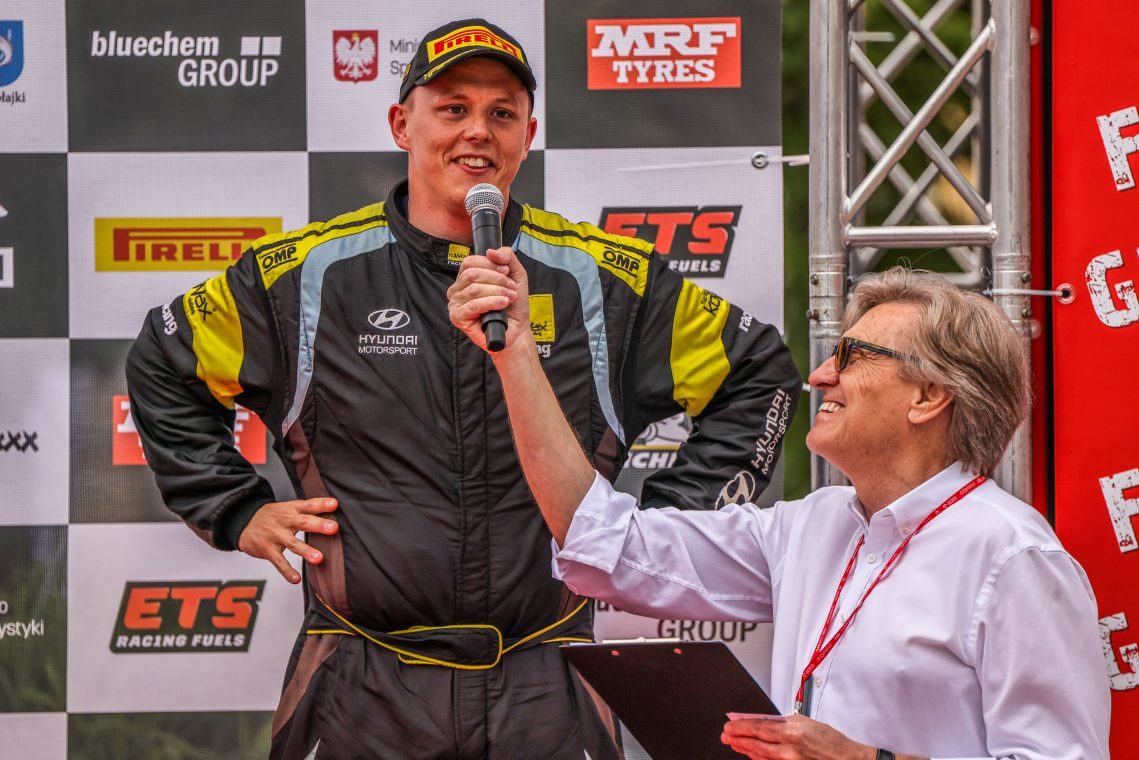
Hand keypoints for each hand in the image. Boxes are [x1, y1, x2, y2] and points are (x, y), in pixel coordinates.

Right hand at [237, 498, 339, 583]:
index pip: (308, 504)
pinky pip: (278, 562)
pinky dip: (287, 571)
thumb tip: (334, 509)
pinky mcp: (267, 549)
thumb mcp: (287, 507)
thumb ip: (308, 509)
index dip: (321, 504)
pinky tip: (296, 579)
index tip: (334, 504)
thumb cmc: (272, 516)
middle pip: (303, 522)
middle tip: (333, 528)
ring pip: (292, 544)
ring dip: (306, 551)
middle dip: (319, 525)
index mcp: (291, 509)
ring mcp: (275, 535)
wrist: (243, 522)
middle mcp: (284, 521)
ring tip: (319, 558)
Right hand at [447, 246, 530, 352]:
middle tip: (511, 287)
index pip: (470, 262)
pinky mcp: (458, 317)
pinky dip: (492, 302)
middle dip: (496, 279)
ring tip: (509, 298)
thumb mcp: (515, 274)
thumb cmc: (512, 304)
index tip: (506, 271)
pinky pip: (474, 305)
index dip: (490, 264)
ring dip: (497, 291)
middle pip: (472, 274)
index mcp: (466, 278)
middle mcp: (457, 289)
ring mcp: (455, 303)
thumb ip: (506, 257)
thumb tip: (491, 251)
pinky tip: (502, 304)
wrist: (516, 329)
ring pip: (474, 289)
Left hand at [721, 714, 874, 759]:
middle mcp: (788, 749)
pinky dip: (759, 759)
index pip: (758, 727)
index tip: (730, 725)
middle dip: (738, 739)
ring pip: (760, 756)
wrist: (847, 759)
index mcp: (791, 732)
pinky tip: (751, 755)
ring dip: (745, 749)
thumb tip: (762, 722)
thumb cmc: (830, 741)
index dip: (741, 726)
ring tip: (735, 744)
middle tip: (725, 735)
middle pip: (755, 744)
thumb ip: (783, 722)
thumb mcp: (805, 722)